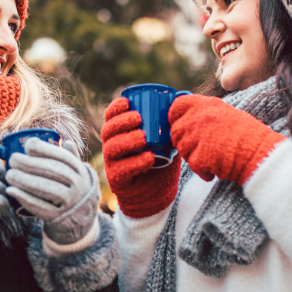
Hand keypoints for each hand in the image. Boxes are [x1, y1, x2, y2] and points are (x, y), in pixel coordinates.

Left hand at [5, 139, 98, 244]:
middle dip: (30, 164)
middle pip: (53, 172)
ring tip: (9, 174)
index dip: (45, 149)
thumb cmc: (71, 189)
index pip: (63, 157)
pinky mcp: (58, 217)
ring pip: (46, 189)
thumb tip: (66, 141)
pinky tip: (11, 190)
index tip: (28, 145)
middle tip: (12, 159)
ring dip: (25, 180)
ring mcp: (70, 203)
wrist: (79, 219)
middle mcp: (79, 186)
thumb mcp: (76, 174)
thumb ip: (70, 157)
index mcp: (81, 171)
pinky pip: (40, 207)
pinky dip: (24, 198)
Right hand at [101, 97, 180, 218]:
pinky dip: (136, 163)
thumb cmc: (161, 161)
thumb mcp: (166, 140)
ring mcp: (112, 164)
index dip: (115, 108)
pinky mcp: (118, 180)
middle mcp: (112, 147)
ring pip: (112, 148)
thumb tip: (183, 97)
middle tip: (138, 118)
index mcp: (120, 133)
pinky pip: (122, 170)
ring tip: (143, 138)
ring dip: (127, 141)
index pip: (110, 117)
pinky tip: (148, 158)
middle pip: (108, 131)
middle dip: (121, 122)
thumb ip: (170, 123)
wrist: (158, 193)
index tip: (127, 102)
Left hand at [169, 95, 285, 183]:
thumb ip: (205, 114)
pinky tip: (217, 169)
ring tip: (213, 158)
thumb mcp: (226, 113)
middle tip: (201, 148)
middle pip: (176, 131)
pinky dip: (203, 171)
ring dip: (194, 157)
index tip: (180, 125)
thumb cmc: (248, 135)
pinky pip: (193, 165)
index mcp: (205, 104)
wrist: (260, 153)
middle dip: (184, 142)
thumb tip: (186, 119)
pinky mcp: (199, 156)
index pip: (176, 106)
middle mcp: (198, 117)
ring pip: (182, 149)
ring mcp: (197, 137)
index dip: (175, 117)